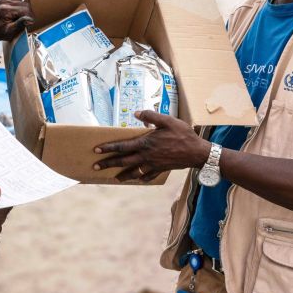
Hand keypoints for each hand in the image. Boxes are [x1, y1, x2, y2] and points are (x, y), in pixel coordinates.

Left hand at [0, 0, 34, 42]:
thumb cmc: (1, 31)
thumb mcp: (11, 30)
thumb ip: (20, 23)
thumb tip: (30, 19)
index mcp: (5, 9)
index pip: (24, 9)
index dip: (30, 16)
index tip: (30, 23)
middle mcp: (4, 1)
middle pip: (25, 2)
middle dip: (28, 11)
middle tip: (26, 19)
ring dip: (26, 6)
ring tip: (22, 14)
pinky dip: (23, 1)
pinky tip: (20, 8)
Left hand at [93, 111, 210, 181]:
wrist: (197, 152)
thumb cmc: (183, 134)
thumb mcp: (167, 120)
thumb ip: (151, 116)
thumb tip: (136, 113)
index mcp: (145, 143)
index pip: (122, 146)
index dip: (108, 148)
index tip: (96, 150)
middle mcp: (146, 156)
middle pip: (123, 161)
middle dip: (108, 164)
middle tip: (96, 167)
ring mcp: (153, 165)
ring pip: (134, 171)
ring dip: (122, 175)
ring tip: (114, 178)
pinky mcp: (161, 169)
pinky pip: (148, 176)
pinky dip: (141, 178)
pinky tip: (137, 180)